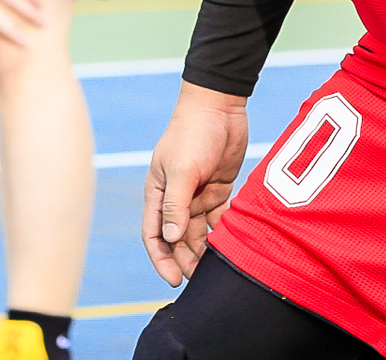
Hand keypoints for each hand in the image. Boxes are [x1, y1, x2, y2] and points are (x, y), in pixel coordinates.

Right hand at [143, 83, 250, 286]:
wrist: (219, 106)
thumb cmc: (193, 133)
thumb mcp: (182, 168)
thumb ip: (175, 204)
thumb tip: (170, 238)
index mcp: (158, 192)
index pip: (154, 234)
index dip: (161, 259)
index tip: (174, 280)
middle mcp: (175, 197)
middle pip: (177, 238)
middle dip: (186, 259)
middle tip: (201, 278)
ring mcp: (197, 194)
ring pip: (198, 232)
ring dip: (205, 250)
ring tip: (217, 267)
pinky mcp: (217, 189)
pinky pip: (218, 219)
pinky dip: (222, 233)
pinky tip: (231, 245)